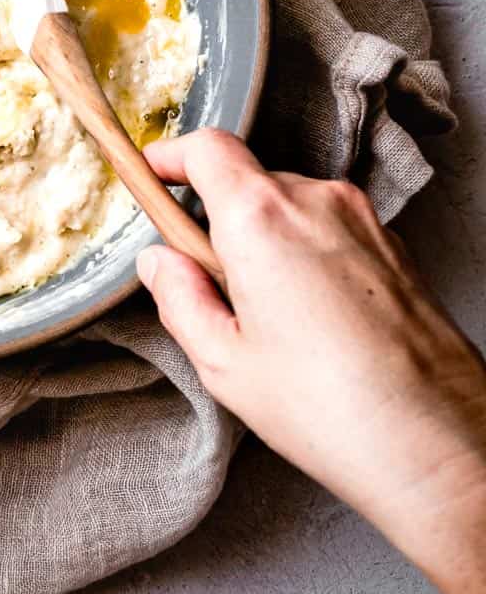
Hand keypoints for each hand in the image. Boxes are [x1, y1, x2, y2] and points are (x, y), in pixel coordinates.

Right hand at [138, 129, 485, 593]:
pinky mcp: (394, 247)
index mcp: (260, 218)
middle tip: (206, 281)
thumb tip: (159, 263)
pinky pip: (331, 231)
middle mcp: (315, 201)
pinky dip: (308, 256)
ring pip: (291, 208)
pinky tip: (313, 324)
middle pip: (248, 181)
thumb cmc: (331, 409)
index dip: (171, 157)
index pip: (206, 149)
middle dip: (218, 219)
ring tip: (267, 318)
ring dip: (267, 241)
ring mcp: (363, 220)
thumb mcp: (224, 362)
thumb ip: (179, 298)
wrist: (441, 445)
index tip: (152, 175)